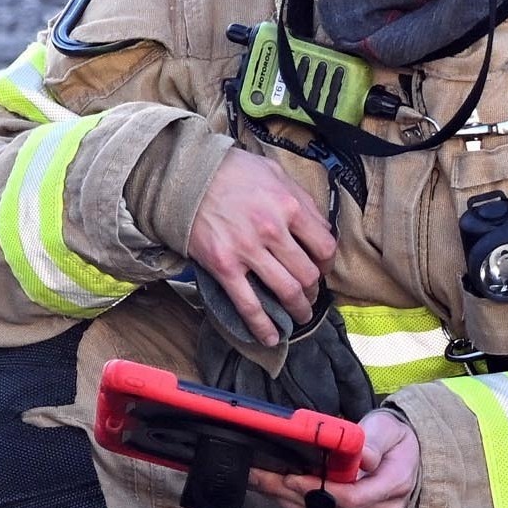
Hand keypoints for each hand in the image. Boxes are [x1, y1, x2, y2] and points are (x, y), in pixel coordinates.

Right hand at [184, 149, 337, 344]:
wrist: (180, 175)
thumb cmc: (228, 170)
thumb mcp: (272, 171)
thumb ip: (299, 196)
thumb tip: (318, 222)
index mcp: (289, 206)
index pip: (325, 246)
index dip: (327, 263)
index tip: (320, 268)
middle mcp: (273, 230)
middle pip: (308, 274)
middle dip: (312, 290)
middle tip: (308, 295)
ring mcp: (247, 250)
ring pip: (286, 291)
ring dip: (297, 309)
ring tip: (298, 315)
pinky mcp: (223, 266)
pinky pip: (248, 304)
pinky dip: (262, 326)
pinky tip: (271, 337)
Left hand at [252, 406, 418, 507]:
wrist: (402, 456)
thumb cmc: (391, 439)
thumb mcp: (386, 429)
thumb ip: (372, 441)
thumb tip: (362, 456)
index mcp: (394, 484)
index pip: (353, 498)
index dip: (318, 490)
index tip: (291, 477)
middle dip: (293, 496)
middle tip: (260, 478)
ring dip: (291, 505)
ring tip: (263, 484)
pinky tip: (280, 497)